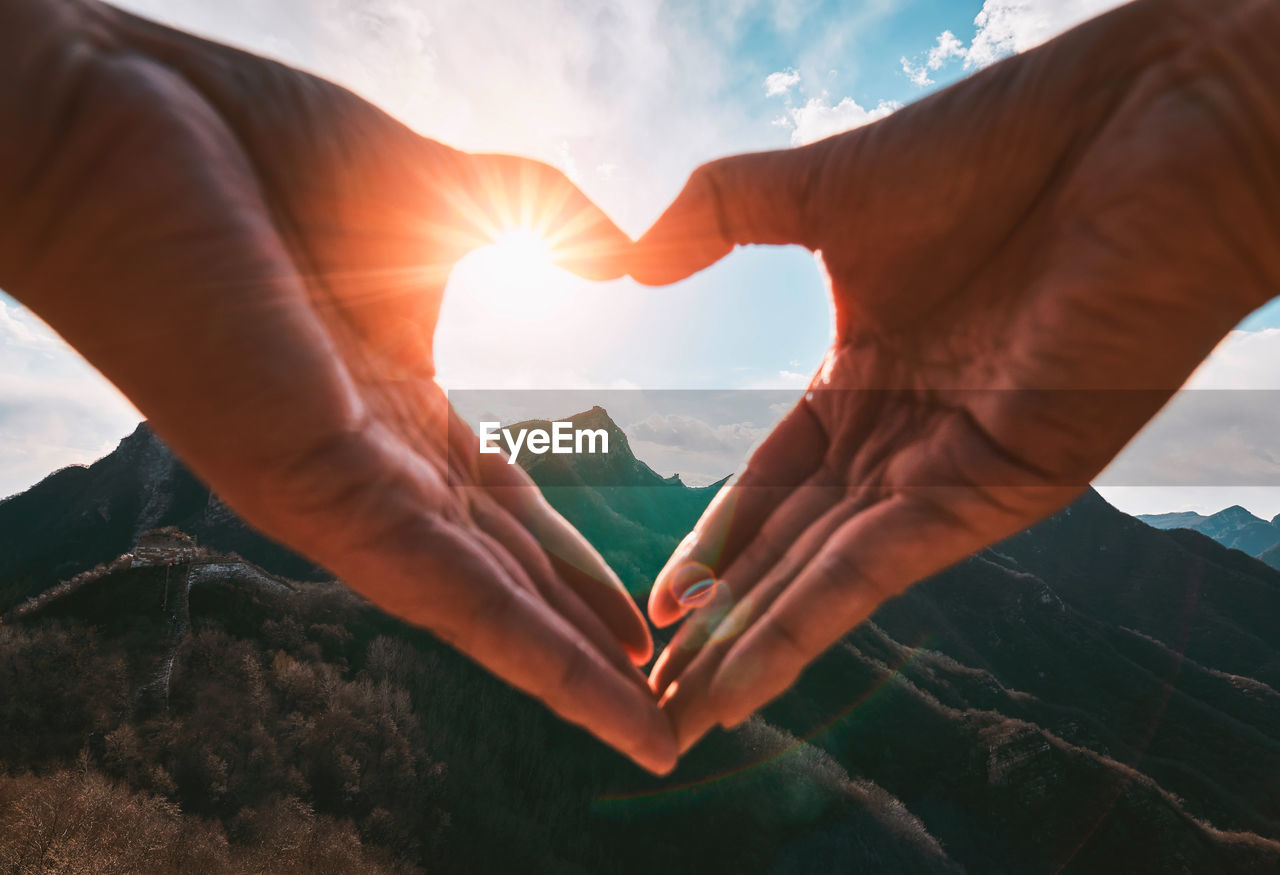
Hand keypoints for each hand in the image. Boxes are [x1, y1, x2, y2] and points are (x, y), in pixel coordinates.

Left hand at [0, 2, 674, 771]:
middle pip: (500, 577)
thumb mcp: (442, 189)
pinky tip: (592, 694)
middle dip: (584, 647)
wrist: (120, 118)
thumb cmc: (258, 147)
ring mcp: (339, 485)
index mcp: (392, 405)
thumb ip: (539, 213)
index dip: (576, 570)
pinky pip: (444, 587)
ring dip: (569, 678)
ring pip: (478, 606)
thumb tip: (626, 248)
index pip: (506, 511)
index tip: (642, 619)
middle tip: (663, 709)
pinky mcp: (314, 486)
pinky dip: (525, 648)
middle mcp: (367, 465)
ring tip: (648, 736)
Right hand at [631, 0, 1279, 751]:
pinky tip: (745, 678)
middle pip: (791, 551)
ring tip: (680, 712)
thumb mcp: (823, 188)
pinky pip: (879, 569)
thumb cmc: (998, 144)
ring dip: (752, 649)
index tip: (656, 609)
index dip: (712, 550)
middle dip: (721, 625)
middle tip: (651, 690)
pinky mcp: (998, 487)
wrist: (1140, 130)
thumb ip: (716, 214)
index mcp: (865, 377)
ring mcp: (949, 470)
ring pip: (827, 576)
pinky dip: (808, 626)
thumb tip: (624, 257)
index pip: (771, 489)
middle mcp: (905, 438)